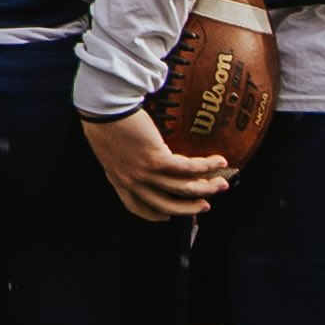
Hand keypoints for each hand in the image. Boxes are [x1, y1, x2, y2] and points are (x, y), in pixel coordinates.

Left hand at [83, 104, 231, 221]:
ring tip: (222, 184)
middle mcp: (132, 180)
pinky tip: (219, 161)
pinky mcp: (156, 159)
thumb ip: (124, 158)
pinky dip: (207, 166)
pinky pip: (188, 168)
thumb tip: (140, 155)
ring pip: (182, 189)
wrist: (102, 107)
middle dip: (190, 208)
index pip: (135, 205)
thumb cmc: (104, 119)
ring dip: (206, 188)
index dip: (153, 214)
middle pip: (166, 204)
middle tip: (206, 205)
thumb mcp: (109, 147)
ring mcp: (144, 172)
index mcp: (118, 178)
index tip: (167, 217)